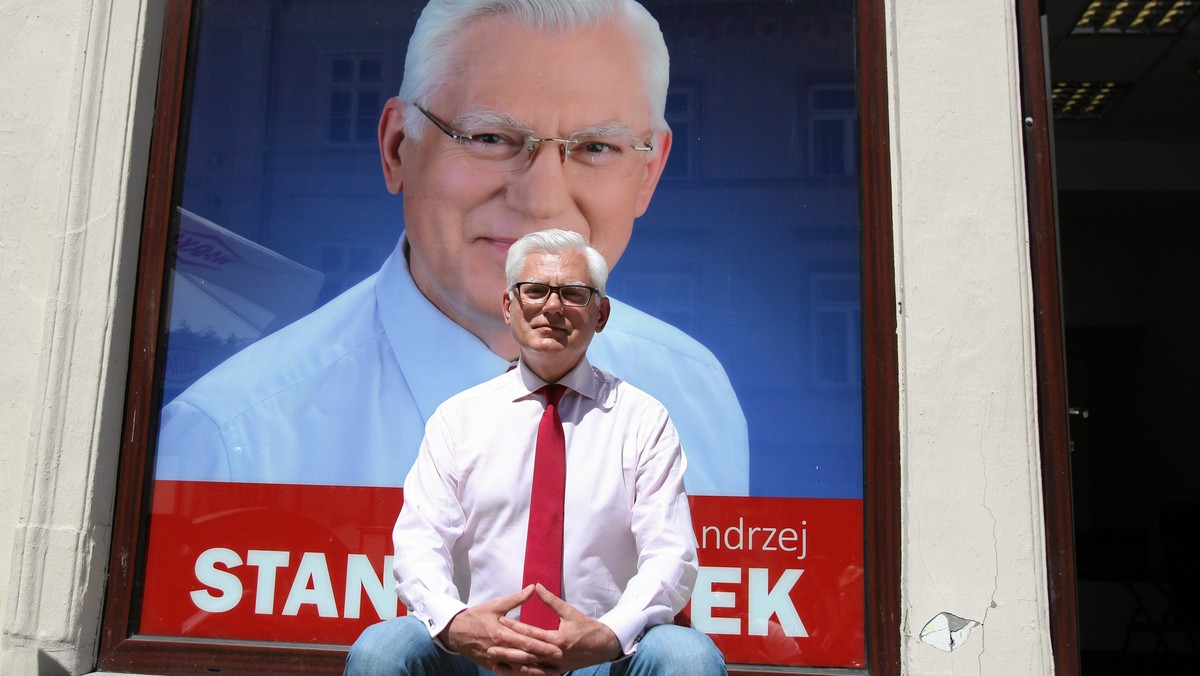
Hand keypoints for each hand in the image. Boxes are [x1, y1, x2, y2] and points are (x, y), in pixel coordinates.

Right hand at [441, 586, 563, 673]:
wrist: (454, 631)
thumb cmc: (476, 616)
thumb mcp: (495, 605)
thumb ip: (516, 599)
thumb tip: (533, 588)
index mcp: (501, 632)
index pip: (527, 640)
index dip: (544, 645)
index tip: (559, 647)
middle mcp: (499, 647)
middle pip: (525, 656)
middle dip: (544, 659)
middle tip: (560, 660)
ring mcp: (494, 658)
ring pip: (518, 668)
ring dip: (535, 671)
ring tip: (551, 673)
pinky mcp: (490, 665)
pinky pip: (508, 672)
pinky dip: (521, 675)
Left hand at [490, 584, 622, 672]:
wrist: (603, 647)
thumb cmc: (587, 627)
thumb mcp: (570, 611)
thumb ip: (551, 601)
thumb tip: (536, 586)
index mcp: (559, 639)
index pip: (532, 632)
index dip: (516, 626)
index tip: (501, 620)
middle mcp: (555, 655)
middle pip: (527, 651)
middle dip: (508, 645)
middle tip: (491, 639)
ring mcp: (555, 667)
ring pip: (529, 666)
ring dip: (510, 663)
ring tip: (493, 659)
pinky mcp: (556, 673)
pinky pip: (536, 675)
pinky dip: (521, 673)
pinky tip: (507, 671)